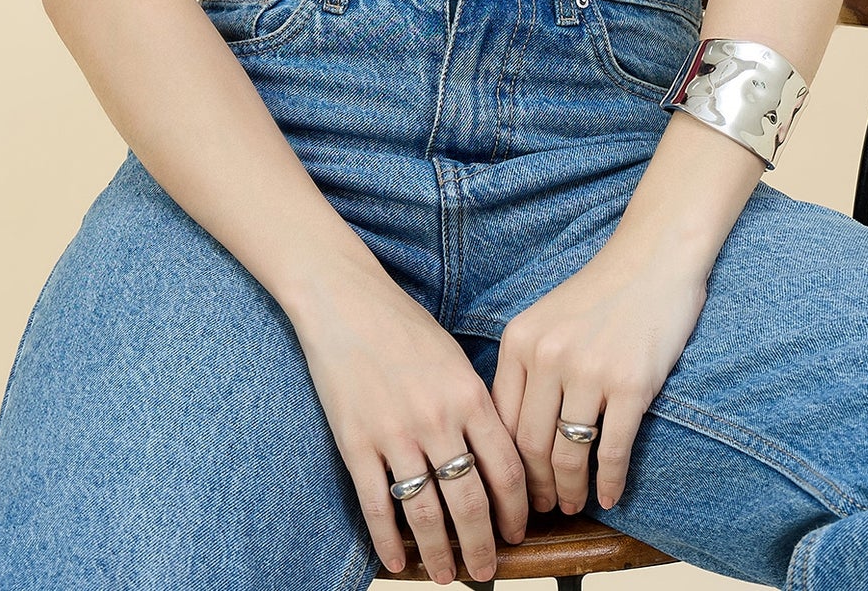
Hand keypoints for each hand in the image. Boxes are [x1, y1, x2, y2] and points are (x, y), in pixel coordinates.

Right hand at [291, 260, 529, 582]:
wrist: (347, 303)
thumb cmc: (406, 327)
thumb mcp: (456, 359)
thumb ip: (477, 406)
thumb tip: (498, 459)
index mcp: (470, 395)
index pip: (506, 468)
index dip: (516, 509)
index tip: (520, 532)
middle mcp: (438, 419)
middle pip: (469, 501)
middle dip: (481, 545)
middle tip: (487, 572)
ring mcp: (395, 434)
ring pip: (425, 513)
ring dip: (439, 552)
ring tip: (447, 576)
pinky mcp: (356, 443)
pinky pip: (377, 505)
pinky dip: (387, 541)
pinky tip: (396, 563)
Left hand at [491, 243, 707, 515]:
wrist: (655, 256)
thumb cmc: (602, 292)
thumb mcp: (548, 320)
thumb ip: (529, 367)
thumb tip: (515, 438)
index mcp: (521, 341)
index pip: (501, 421)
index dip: (504, 465)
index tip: (512, 490)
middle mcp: (549, 356)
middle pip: (530, 445)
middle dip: (535, 487)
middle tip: (542, 509)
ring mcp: (591, 371)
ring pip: (568, 454)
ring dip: (570, 490)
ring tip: (573, 505)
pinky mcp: (632, 383)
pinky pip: (613, 450)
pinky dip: (610, 481)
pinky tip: (610, 496)